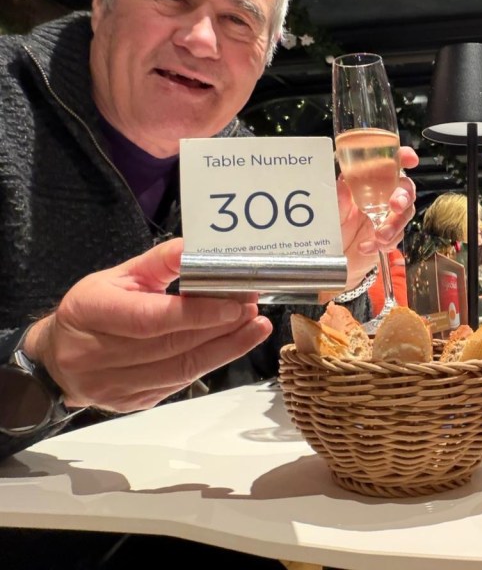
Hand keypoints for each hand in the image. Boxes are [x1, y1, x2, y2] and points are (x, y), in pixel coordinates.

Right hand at [23, 238, 270, 412]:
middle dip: (221, 328)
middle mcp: (95, 354)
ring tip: (254, 328)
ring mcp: (112, 386)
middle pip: (172, 346)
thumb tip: (196, 247)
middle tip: (253, 310)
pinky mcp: (130, 403)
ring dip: (225, 348)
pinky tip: (230, 346)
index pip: (151, 318)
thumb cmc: (94, 309)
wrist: (58, 358)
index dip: (197, 313)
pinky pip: (178, 383)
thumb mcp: (119, 276)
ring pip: (180, 370)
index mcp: (89, 312)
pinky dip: (208, 364)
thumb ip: (159, 262)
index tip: (236, 303)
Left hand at [336, 146, 417, 289]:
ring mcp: (387, 217)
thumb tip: (344, 181)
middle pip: (405, 188)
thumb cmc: (330, 229)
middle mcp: (381, 197)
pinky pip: (397, 237)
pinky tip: (367, 247)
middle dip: (404, 196)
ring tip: (380, 236)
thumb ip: (339, 194)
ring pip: (406, 214)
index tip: (410, 159)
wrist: (332, 259)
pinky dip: (385, 243)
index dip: (402, 158)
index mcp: (368, 183)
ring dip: (395, 225)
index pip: (389, 164)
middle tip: (396, 206)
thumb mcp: (331, 208)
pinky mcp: (390, 236)